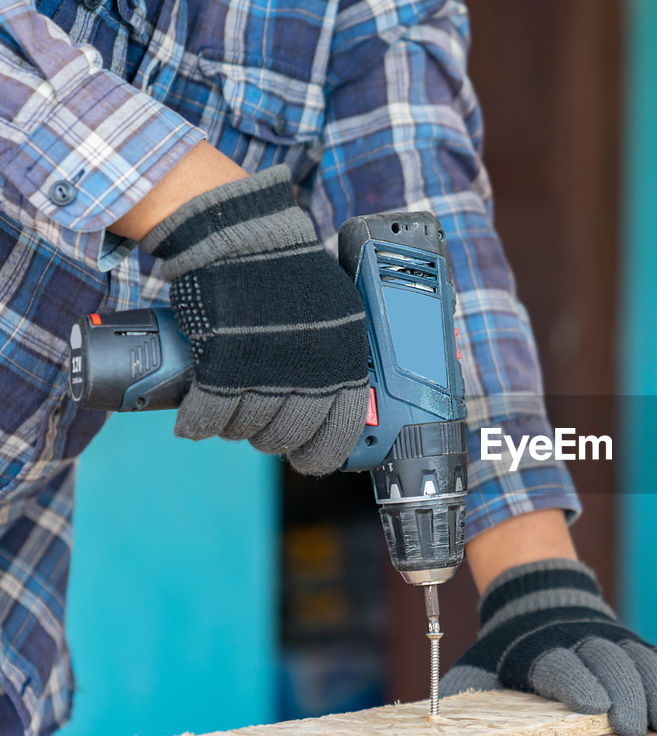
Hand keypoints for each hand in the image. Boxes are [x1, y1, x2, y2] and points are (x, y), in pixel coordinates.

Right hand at [140, 165, 368, 474]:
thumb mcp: (337, 314)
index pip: (342, 429)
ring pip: (247, 427)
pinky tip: (191, 424)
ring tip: (223, 418)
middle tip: (255, 431)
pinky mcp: (224, 360)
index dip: (321, 453)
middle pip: (287, 433)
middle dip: (268, 440)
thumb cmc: (288, 273)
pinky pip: (210, 413)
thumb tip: (332, 400)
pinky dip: (197, 424)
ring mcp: (268, 366)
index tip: (306, 461)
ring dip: (230, 431)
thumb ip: (336, 356)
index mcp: (346, 358)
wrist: (244, 235)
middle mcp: (313, 368)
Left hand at [441, 559, 656, 735]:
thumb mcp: (476, 673)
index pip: (560, 664)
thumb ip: (469, 698)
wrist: (535, 606)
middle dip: (627, 692)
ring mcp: (617, 640)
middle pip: (610, 660)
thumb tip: (444, 730)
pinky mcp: (641, 646)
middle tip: (635, 730)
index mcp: (538, 650)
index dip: (578, 682)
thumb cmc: (505, 658)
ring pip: (646, 659)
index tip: (595, 707)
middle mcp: (583, 640)